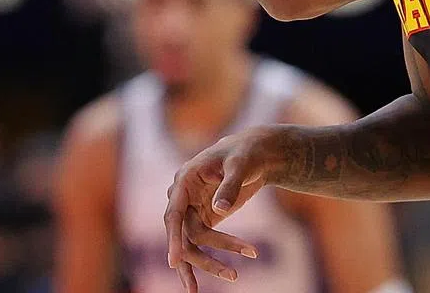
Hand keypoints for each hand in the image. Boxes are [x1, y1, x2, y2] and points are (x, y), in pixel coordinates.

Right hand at [164, 126, 292, 291]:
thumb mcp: (241, 165)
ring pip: (191, 243)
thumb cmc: (247, 154)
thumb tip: (218, 210)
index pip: (174, 213)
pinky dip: (214, 256)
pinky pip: (201, 243)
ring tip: (234, 276)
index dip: (173, 238)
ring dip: (211, 261)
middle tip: (228, 274)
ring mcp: (192, 208)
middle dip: (199, 258)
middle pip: (182, 234)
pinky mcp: (203, 217)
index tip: (174, 262)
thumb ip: (230, 186)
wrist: (256, 154)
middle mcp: (183, 196)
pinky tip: (228, 273)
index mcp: (185, 179)